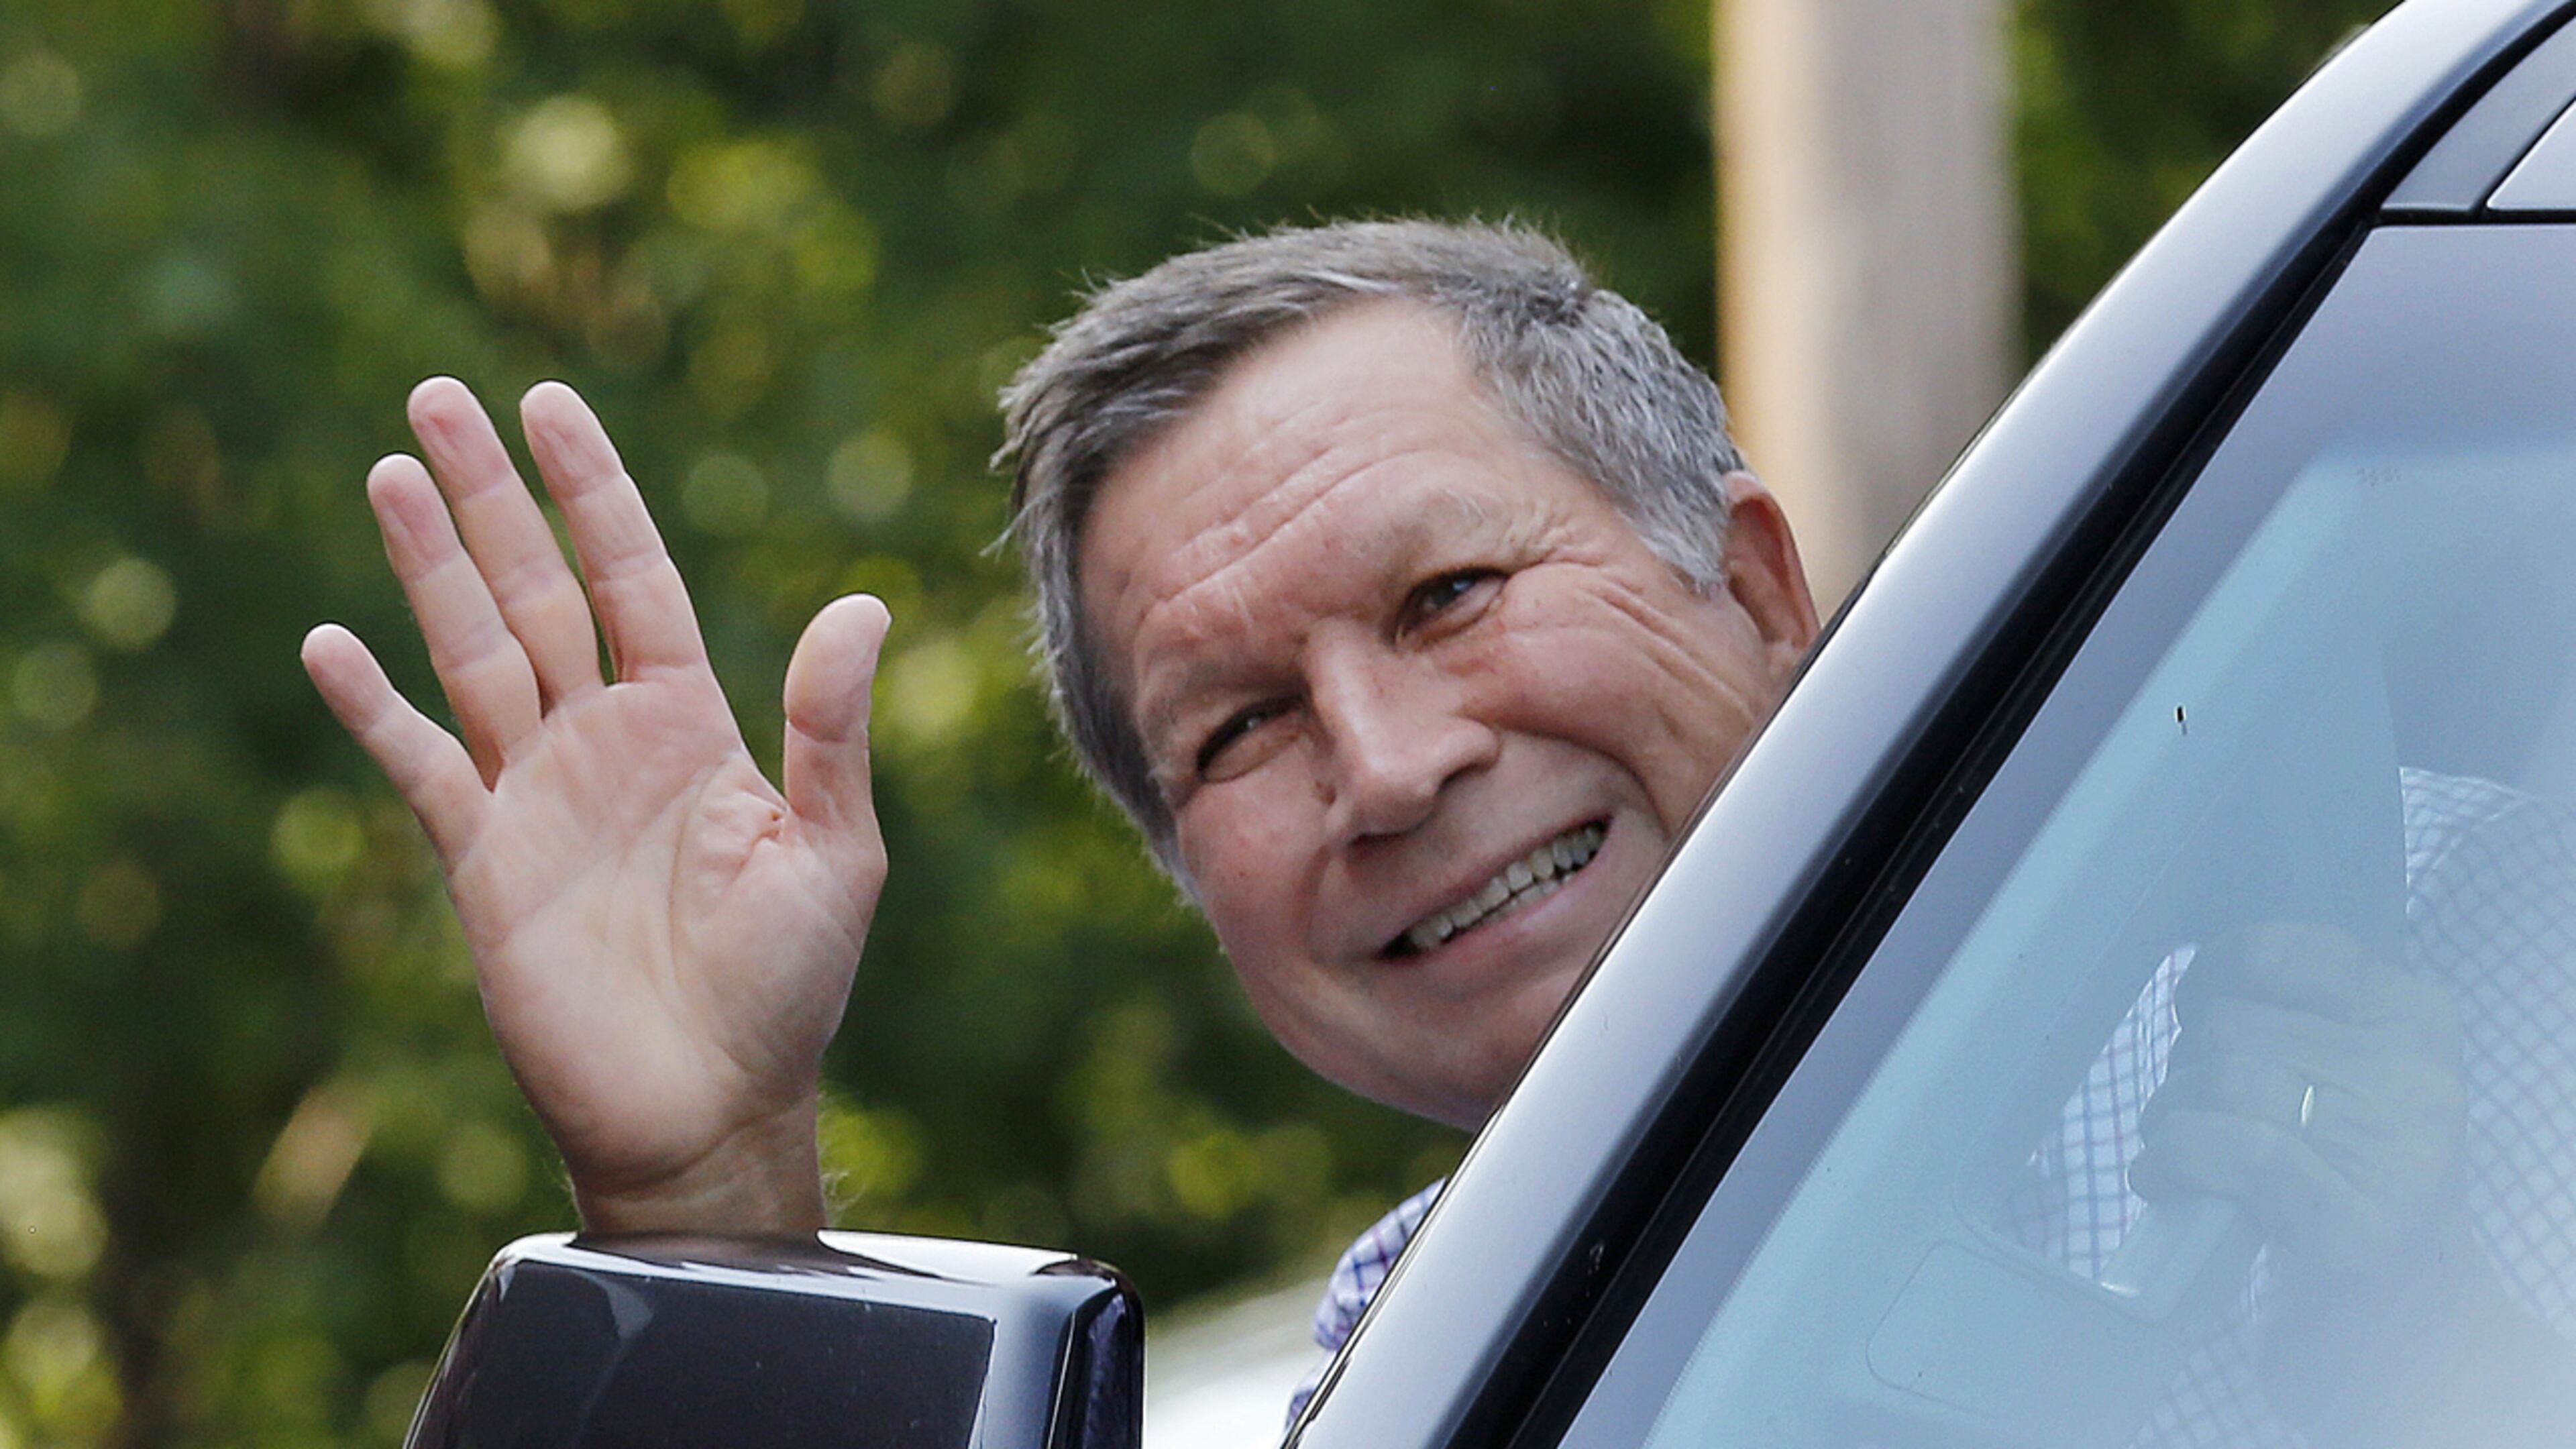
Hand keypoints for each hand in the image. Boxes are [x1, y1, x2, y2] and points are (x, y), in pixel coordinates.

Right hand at [302, 377, 889, 1234]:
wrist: (711, 1106)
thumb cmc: (790, 988)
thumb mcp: (837, 851)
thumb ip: (831, 729)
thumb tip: (859, 605)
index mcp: (691, 722)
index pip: (631, 574)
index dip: (593, 490)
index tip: (550, 403)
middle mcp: (605, 740)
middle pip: (537, 589)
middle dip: (491, 495)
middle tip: (437, 395)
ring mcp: (536, 793)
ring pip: (472, 650)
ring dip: (429, 565)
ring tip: (391, 470)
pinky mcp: (482, 860)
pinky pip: (420, 765)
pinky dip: (374, 708)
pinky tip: (330, 641)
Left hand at [2132, 921, 2483, 1441]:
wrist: (2408, 1325)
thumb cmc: (2350, 1183)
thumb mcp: (2351, 1074)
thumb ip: (2294, 1014)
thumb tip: (2191, 978)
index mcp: (2417, 1017)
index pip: (2279, 952)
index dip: (2213, 977)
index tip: (2197, 1009)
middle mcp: (2416, 1074)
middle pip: (2231, 1025)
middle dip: (2188, 1072)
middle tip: (2200, 1119)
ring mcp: (2392, 1149)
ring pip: (2219, 1079)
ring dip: (2170, 1118)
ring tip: (2189, 1156)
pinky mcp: (2347, 1221)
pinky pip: (2228, 1147)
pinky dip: (2173, 1159)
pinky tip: (2166, 1181)